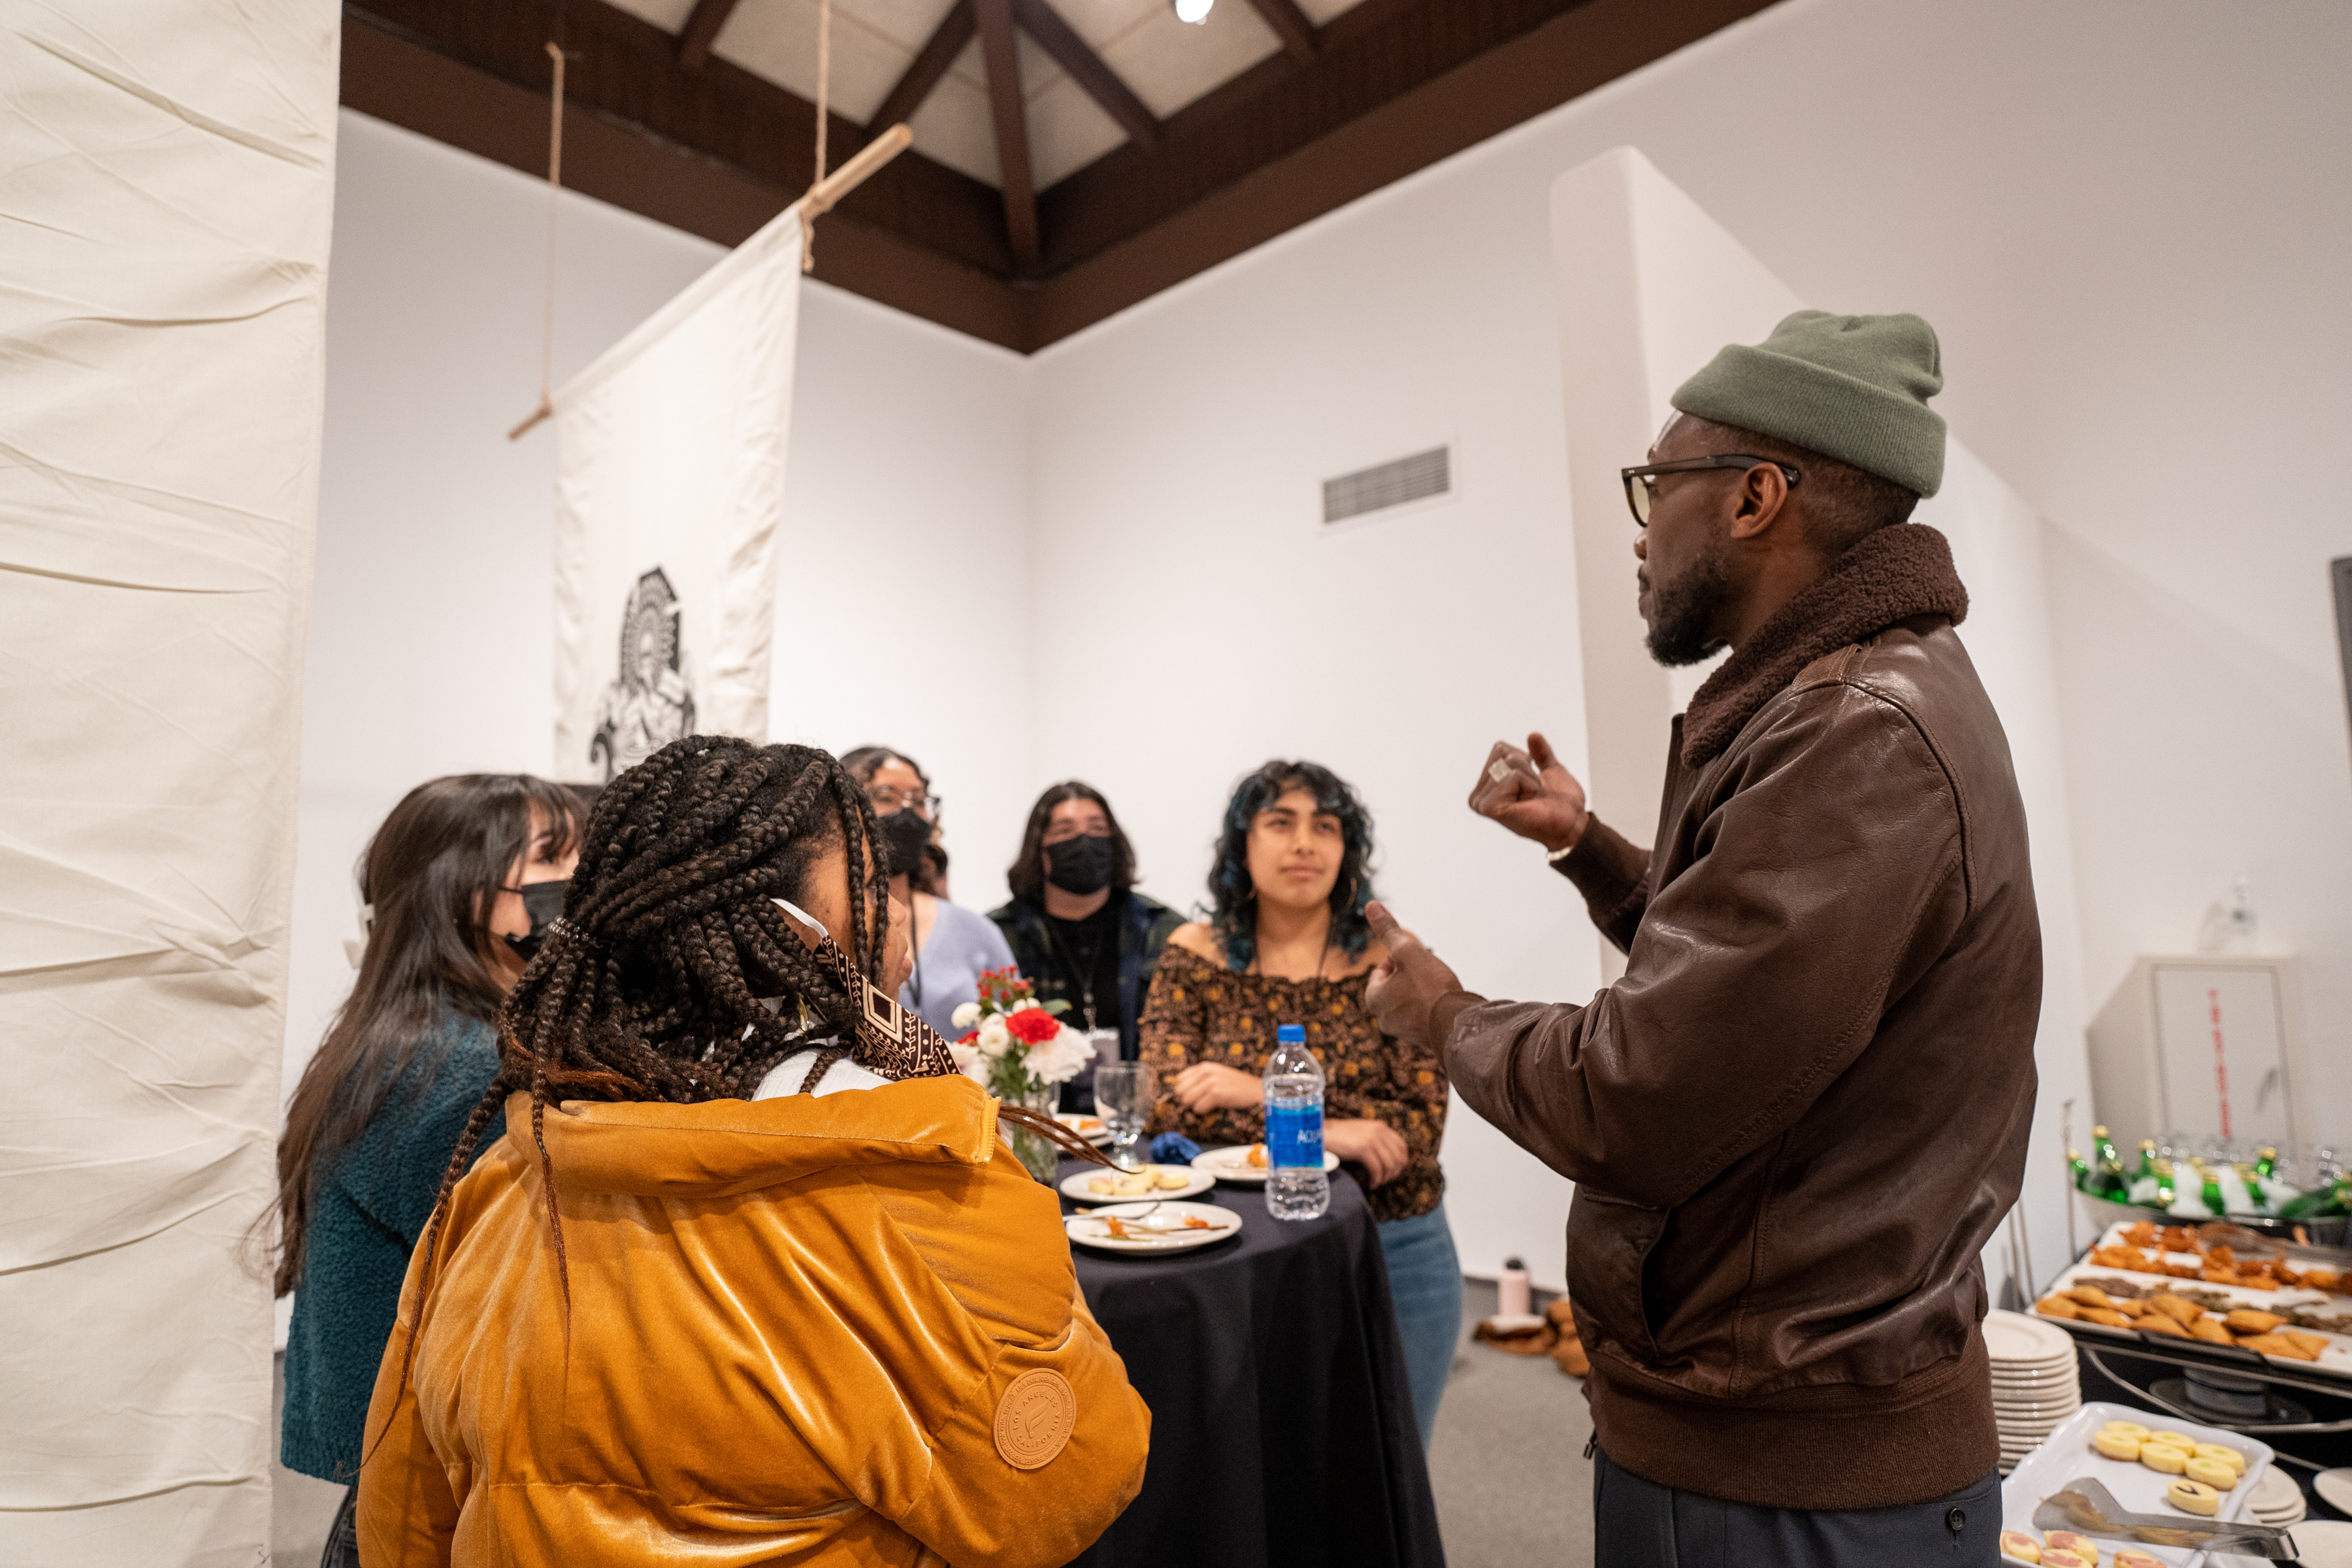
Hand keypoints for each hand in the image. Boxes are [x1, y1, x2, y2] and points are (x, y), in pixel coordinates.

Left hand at [1171, 1061, 1263, 1113]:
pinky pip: (1198, 1108)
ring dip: (1195, 1105)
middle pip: (1180, 1091)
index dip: (1185, 1090)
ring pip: (1187, 1100)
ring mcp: (1211, 1082)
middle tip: (1201, 1100)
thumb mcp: (1216, 1074)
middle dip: (1188, 1099)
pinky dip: (1204, 1110)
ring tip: (1208, 1103)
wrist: (1255, 1090)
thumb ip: (1200, 1078)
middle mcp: (1206, 1072)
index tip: (1195, 1094)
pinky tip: (1214, 1106)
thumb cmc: (1235, 1085)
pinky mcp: (1216, 1093)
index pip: (1179, 1079)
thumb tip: (1179, 1091)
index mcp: (1204, 1066)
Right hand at [1325, 1118, 1408, 1186]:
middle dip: (1394, 1172)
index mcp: (1381, 1126)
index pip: (1402, 1145)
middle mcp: (1379, 1131)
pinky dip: (1376, 1179)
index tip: (1395, 1171)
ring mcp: (1372, 1139)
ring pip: (1389, 1165)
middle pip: (1398, 1157)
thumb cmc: (1339, 1136)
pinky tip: (1371, 1184)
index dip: (1401, 1161)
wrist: (1321, 1134)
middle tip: (1385, 1180)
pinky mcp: (1363, 1148)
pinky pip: (1377, 1169)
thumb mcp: (1362, 1133)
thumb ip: (1376, 1139)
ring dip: (1385, 1178)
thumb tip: (1389, 1157)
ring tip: (1377, 1183)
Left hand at [1362, 901, 1463, 1052]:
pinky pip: (1425, 1016)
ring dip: (1424, 993)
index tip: (1417, 965)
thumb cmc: (1432, 989)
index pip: (1383, 968)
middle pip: (1397, 985)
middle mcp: (1384, 1019)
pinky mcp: (1423, 1039)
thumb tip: (1372, 906)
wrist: (1458, 1025)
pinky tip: (1445, 1005)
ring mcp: (1404, 1032)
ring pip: (1412, 1001)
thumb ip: (1389, 930)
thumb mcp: (1408, 951)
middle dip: (1413, 978)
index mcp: (1374, 999)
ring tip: (1438, 992)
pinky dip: (1433, 1008)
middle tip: (1430, 978)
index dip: (1401, 960)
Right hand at [1468, 732, 1588, 852]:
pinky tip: (1531, 802)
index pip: (1499, 748)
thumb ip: (1539, 753)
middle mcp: (1478, 795)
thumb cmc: (1561, 803)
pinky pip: (1514, 775)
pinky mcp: (1491, 808)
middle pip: (1503, 754)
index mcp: (1486, 786)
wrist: (1572, 824)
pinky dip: (1530, 785)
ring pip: (1509, 763)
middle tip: (1534, 792)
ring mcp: (1482, 803)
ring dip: (1530, 778)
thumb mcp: (1549, 770)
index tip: (1531, 784)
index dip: (1523, 760)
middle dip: (1527, 768)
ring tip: (1533, 798)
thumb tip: (1533, 734)